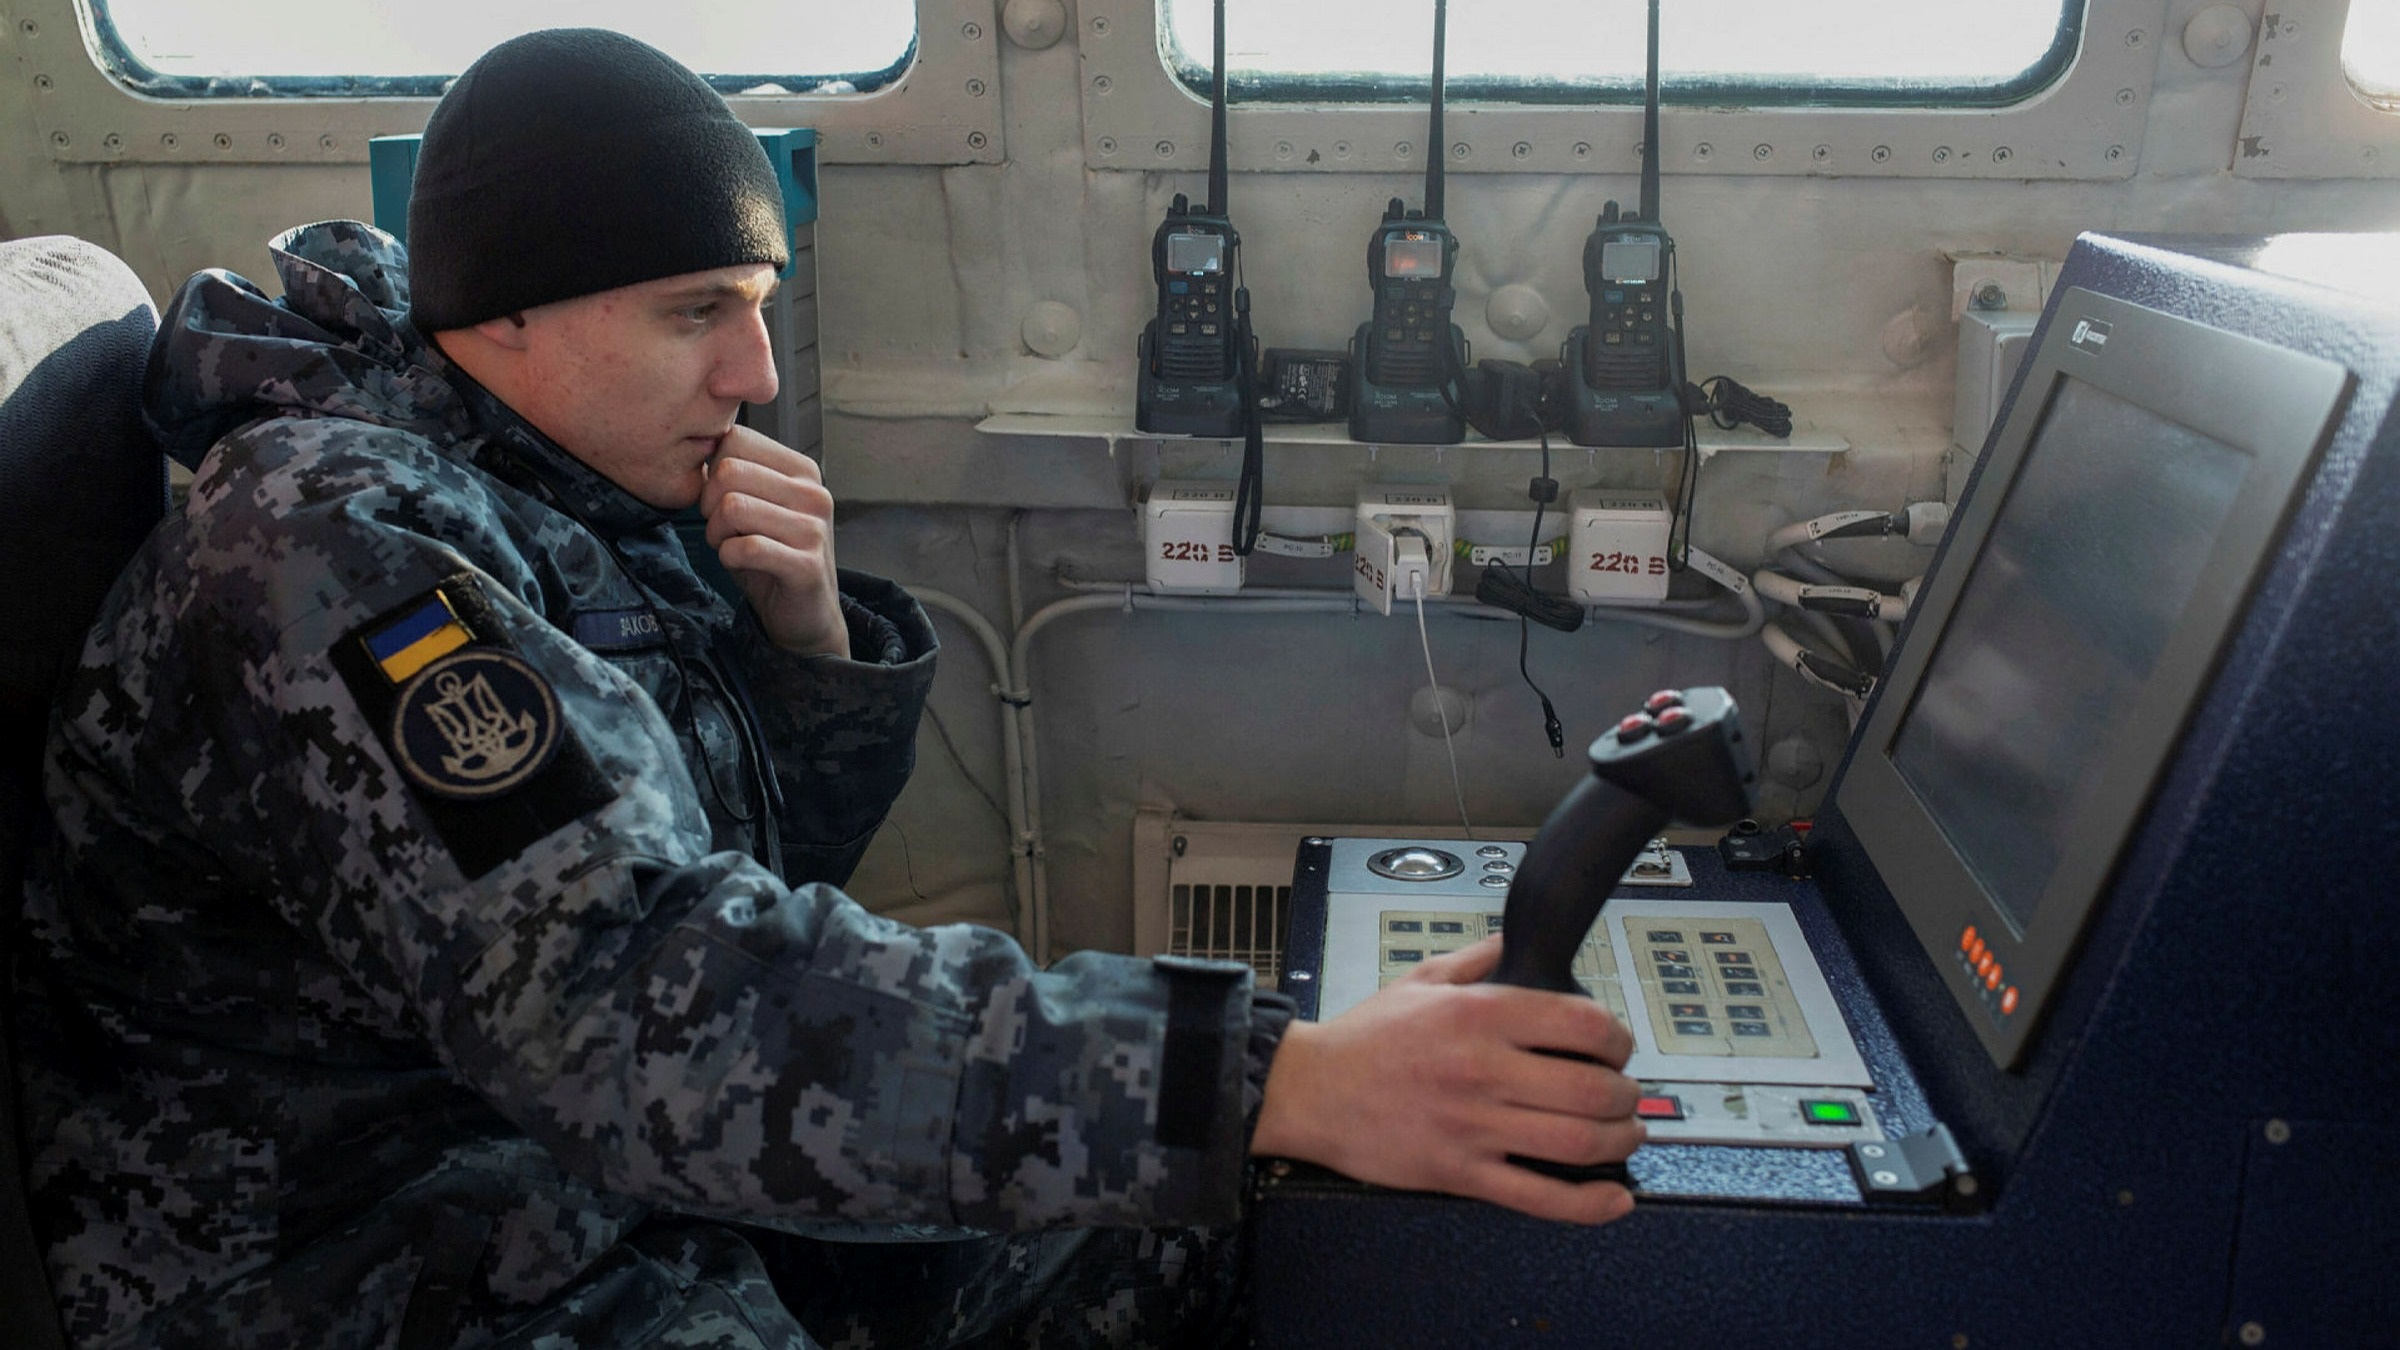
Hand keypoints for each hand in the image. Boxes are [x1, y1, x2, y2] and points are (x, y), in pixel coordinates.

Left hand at [698, 425, 847, 657]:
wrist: (807, 614)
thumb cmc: (774, 556)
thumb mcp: (757, 506)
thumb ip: (736, 475)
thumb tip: (698, 446)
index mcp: (802, 470)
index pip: (737, 439)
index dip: (713, 469)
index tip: (722, 498)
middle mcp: (813, 493)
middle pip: (729, 470)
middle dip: (709, 503)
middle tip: (721, 528)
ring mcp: (813, 529)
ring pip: (732, 507)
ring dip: (717, 533)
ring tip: (729, 546)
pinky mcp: (806, 565)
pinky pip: (744, 547)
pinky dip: (728, 558)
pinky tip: (739, 564)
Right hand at [1250, 934, 1642, 1224]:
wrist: (1310, 1090)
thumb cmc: (1364, 1039)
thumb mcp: (1421, 979)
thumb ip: (1477, 959)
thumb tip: (1516, 943)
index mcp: (1479, 1015)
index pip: (1582, 1023)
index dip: (1617, 1038)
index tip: (1617, 1047)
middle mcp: (1484, 1069)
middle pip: (1591, 1088)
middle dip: (1625, 1095)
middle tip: (1625, 1096)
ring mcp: (1474, 1125)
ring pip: (1577, 1142)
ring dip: (1618, 1142)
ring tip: (1624, 1136)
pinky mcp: (1460, 1173)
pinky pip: (1539, 1196)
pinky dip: (1588, 1204)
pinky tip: (1613, 1199)